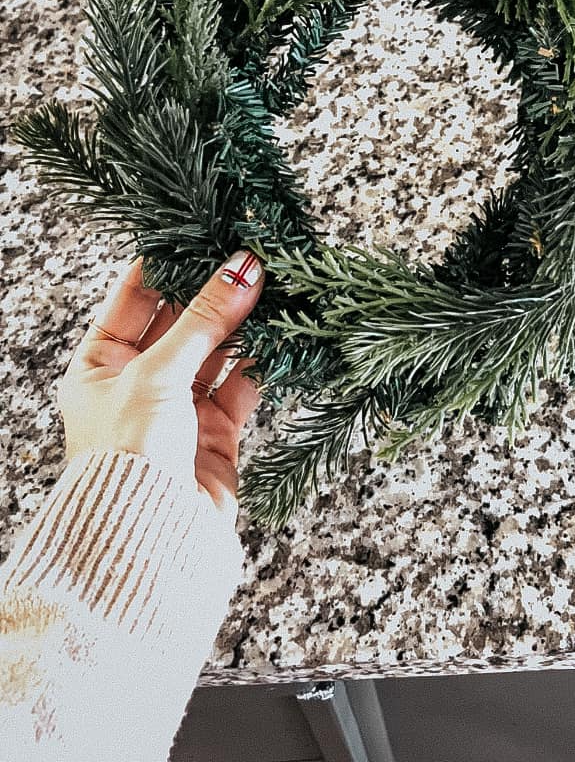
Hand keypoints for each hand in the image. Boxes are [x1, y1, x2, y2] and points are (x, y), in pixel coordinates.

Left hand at [56, 251, 263, 526]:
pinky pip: (242, 382)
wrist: (150, 538)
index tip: (204, 230)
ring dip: (243, 320)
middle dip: (214, 288)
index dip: (170, 262)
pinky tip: (281, 331)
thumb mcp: (157, 373)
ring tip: (275, 283)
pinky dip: (262, 358)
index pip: (136, 296)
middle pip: (182, 319)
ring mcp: (179, 406)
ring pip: (217, 348)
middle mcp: (138, 381)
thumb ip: (205, 319)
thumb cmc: (128, 457)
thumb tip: (241, 267)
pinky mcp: (216, 430)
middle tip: (250, 252)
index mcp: (99, 363)